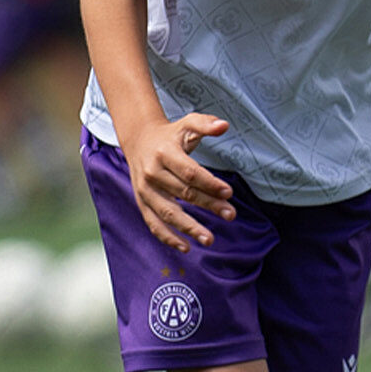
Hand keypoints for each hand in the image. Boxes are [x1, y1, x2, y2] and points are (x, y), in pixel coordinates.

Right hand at [122, 113, 235, 251]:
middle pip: (184, 193)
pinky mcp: (142, 203)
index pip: (190, 172)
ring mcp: (145, 190)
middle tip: (231, 215)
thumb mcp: (187, 124)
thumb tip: (224, 125)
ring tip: (210, 239)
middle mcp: (152, 173)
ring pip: (168, 212)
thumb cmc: (170, 135)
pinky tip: (186, 247)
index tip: (229, 192)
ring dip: (189, 228)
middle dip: (209, 205)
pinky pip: (153, 223)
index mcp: (164, 154)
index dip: (209, 183)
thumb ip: (206, 124)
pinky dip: (167, 237)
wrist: (139, 140)